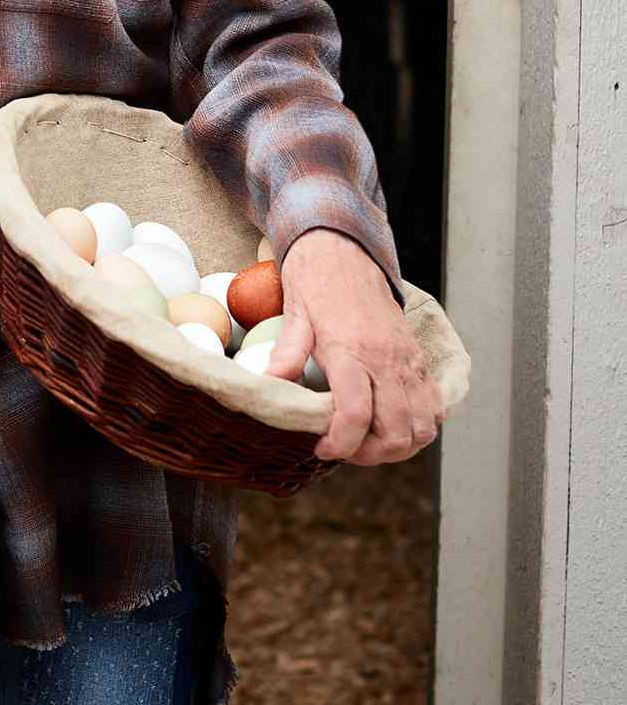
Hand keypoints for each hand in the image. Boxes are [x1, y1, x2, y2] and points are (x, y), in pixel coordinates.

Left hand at [265, 229, 444, 464]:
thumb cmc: (316, 282)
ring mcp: (408, 361)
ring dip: (399, 446)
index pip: (356, 415)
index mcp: (351, 352)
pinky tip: (393, 423)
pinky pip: (434, 407)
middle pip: (396, 432)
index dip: (341, 444)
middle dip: (371, 455)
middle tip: (345, 449)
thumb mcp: (294, 315)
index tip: (322, 449)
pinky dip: (419, 426)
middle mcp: (387, 360)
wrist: (345, 249)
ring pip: (422, 426)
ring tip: (369, 442)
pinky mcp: (418, 359)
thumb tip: (269, 386)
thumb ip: (285, 354)